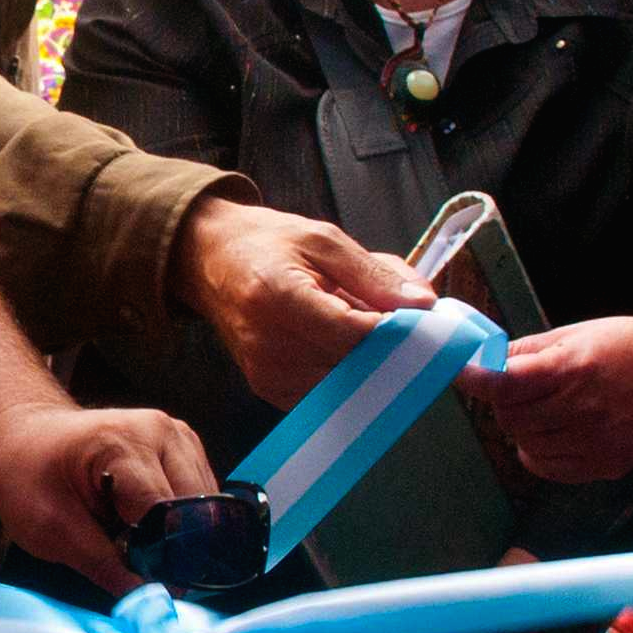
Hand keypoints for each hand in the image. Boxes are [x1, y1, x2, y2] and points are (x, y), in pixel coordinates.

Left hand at [0, 400, 217, 596]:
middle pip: (195, 510)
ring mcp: (176, 436)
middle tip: (135, 563)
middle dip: (173, 546)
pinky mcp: (183, 447)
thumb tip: (149, 602)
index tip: (148, 588)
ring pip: (205, 505)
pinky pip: (200, 495)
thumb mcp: (48, 529)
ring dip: (178, 532)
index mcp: (122, 444)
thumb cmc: (28, 475)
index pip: (167, 515)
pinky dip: (179, 519)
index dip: (161, 558)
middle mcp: (160, 432)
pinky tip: (145, 520)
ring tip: (133, 534)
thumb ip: (102, 565)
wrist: (24, 437)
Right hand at [171, 197, 433, 409]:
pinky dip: (347, 373)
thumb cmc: (266, 243)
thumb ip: (374, 272)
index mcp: (278, 296)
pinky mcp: (269, 391)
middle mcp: (268, 344)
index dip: (396, 331)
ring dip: (369, 363)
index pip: (354, 332)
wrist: (207, 260)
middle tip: (403, 322)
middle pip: (355, 365)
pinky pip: (329, 394)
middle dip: (389, 348)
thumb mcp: (322, 238)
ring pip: (348, 385)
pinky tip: (340, 343)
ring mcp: (266, 374)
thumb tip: (424, 303)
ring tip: (360, 326)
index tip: (424, 322)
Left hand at [473, 314, 632, 482]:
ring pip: (526, 444)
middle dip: (503, 402)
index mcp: (573, 369)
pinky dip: (537, 452)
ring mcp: (595, 443)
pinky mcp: (606, 466)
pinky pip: (549, 468)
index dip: (476, 379)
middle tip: (516, 389)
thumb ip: (531, 350)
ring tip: (541, 408)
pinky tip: (550, 434)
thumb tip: (488, 358)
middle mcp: (582, 410)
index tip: (460, 372)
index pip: (505, 383)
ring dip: (521, 427)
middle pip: (510, 417)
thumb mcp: (580, 333)